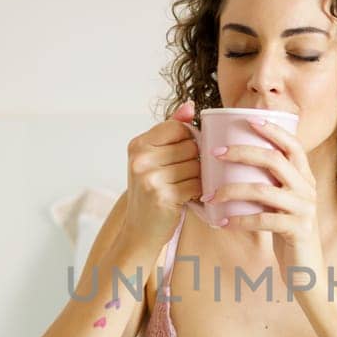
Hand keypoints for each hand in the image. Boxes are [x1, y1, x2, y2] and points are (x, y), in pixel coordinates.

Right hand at [119, 101, 202, 251]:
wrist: (140, 231)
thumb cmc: (151, 191)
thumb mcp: (154, 158)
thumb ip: (171, 130)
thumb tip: (190, 105)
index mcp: (137, 145)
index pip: (178, 128)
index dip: (189, 139)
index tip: (185, 154)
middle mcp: (140, 160)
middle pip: (190, 146)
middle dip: (195, 161)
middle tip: (185, 175)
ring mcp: (150, 179)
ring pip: (196, 166)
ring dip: (198, 177)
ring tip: (186, 187)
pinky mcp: (164, 197)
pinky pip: (197, 185)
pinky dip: (199, 192)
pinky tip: (190, 198)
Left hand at [209, 117, 325, 284]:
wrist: (306, 271)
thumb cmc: (287, 234)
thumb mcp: (282, 204)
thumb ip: (269, 184)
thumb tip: (235, 164)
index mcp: (304, 178)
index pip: (292, 144)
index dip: (272, 129)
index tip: (248, 119)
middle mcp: (307, 189)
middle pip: (274, 160)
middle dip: (242, 152)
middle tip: (215, 153)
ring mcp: (304, 210)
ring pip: (264, 191)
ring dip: (232, 190)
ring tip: (210, 195)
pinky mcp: (297, 231)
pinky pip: (263, 220)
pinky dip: (239, 220)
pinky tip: (222, 222)